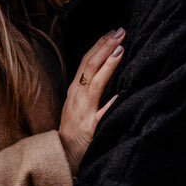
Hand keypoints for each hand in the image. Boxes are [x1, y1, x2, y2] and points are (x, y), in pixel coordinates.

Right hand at [58, 29, 123, 174]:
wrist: (63, 153)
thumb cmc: (74, 127)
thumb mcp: (78, 102)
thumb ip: (89, 86)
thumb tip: (105, 67)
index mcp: (75, 89)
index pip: (86, 60)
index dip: (99, 44)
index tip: (113, 31)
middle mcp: (77, 96)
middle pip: (89, 65)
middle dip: (105, 46)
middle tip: (120, 31)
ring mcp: (83, 110)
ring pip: (94, 82)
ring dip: (108, 64)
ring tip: (120, 49)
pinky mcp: (91, 127)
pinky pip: (103, 113)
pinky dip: (112, 102)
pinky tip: (123, 93)